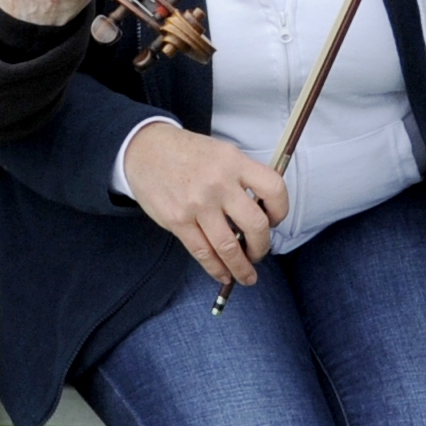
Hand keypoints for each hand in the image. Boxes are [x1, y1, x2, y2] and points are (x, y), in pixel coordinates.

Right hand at [118, 124, 288, 287]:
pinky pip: (203, 252)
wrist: (145, 149)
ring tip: (247, 276)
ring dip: (242, 267)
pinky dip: (216, 269)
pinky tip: (223, 275)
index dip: (280, 210)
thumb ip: (242, 178)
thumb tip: (261, 214)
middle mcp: (218, 183)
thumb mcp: (221, 152)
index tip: (274, 220)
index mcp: (234, 162)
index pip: (273, 189)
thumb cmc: (187, 153)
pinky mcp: (177, 220)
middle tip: (259, 252)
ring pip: (229, 246)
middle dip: (261, 246)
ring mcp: (197, 204)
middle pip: (255, 225)